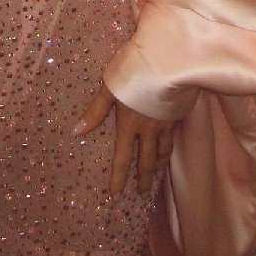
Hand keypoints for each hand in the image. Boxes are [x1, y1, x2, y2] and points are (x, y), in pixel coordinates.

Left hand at [72, 81, 174, 197]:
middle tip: (143, 192)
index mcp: (129, 124)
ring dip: (158, 164)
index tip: (116, 195)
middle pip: (146, 160)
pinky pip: (173, 138)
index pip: (122, 157)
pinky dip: (170, 148)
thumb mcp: (110, 88)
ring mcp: (166, 123)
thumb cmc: (134, 71)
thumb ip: (96, 111)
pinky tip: (170, 148)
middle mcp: (149, 129)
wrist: (167, 61)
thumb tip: (77, 132)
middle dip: (144, 178)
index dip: (119, 177)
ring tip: (157, 172)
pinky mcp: (178, 114)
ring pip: (163, 151)